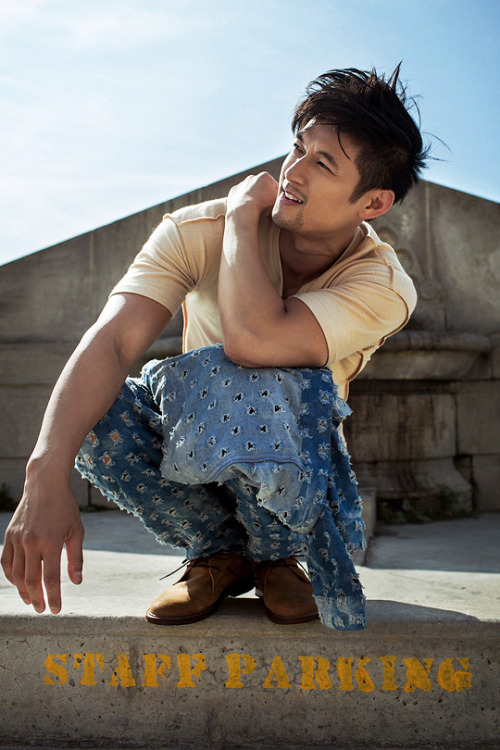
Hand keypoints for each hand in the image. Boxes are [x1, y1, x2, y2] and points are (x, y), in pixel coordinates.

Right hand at [1, 472, 84, 613]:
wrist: (45, 484)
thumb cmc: (65, 508)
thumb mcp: (77, 531)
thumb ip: (76, 558)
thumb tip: (76, 582)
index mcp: (50, 542)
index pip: (50, 579)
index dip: (53, 597)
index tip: (56, 610)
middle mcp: (31, 542)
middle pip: (31, 580)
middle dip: (37, 599)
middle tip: (42, 609)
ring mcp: (18, 539)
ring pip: (16, 574)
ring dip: (23, 591)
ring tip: (30, 600)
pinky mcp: (10, 535)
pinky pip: (7, 561)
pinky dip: (11, 576)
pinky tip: (18, 583)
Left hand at [226, 172, 278, 220]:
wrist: (243, 213)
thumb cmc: (262, 207)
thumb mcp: (277, 201)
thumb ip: (281, 197)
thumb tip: (282, 197)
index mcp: (265, 177)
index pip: (274, 186)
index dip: (276, 196)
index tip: (275, 204)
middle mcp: (252, 177)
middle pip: (261, 186)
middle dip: (263, 194)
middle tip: (265, 206)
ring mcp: (241, 184)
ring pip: (249, 191)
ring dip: (252, 197)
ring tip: (255, 209)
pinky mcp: (233, 191)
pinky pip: (240, 196)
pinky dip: (242, 201)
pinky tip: (245, 209)